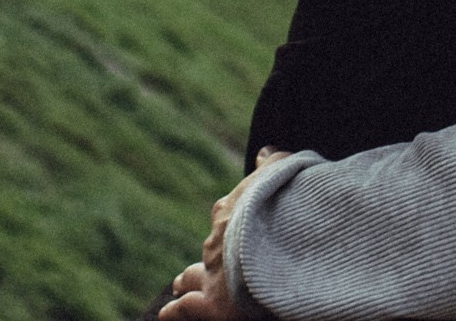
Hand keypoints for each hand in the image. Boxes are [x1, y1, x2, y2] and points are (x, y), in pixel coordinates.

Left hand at [159, 148, 288, 320]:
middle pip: (208, 248)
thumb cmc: (288, 203)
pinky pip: (185, 308)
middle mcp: (217, 242)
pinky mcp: (213, 303)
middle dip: (208, 255)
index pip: (223, 212)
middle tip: (204, 259)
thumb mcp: (286, 172)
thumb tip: (263, 150)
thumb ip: (273, 163)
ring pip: (190, 277)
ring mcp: (212, 274)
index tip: (230, 221)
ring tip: (178, 285)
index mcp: (231, 211)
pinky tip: (167, 313)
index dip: (227, 218)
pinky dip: (176, 310)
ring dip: (186, 281)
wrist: (280, 241)